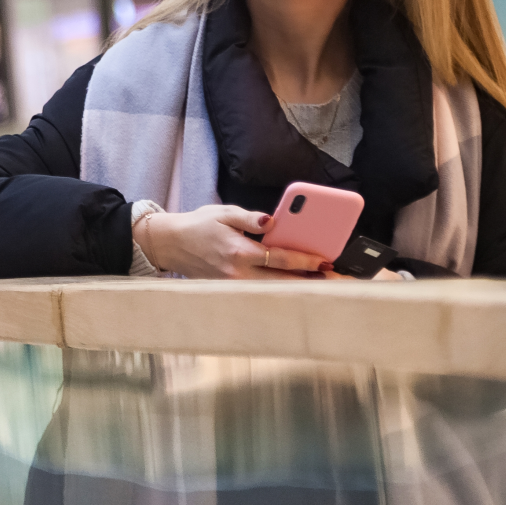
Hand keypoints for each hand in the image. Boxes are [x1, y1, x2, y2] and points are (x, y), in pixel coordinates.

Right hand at [133, 205, 330, 279]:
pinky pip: (262, 292)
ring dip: (299, 287)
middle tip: (335, 279)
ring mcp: (234, 285)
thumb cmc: (198, 225)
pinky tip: (298, 285)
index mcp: (238, 252)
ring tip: (324, 284)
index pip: (280, 258)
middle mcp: (237, 273)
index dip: (305, 260)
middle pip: (282, 281)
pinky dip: (282, 289)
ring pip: (274, 290)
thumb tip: (273, 221)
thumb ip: (250, 217)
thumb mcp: (223, 212)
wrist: (170, 244)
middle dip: (310, 281)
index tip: (325, 261)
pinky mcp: (231, 290)